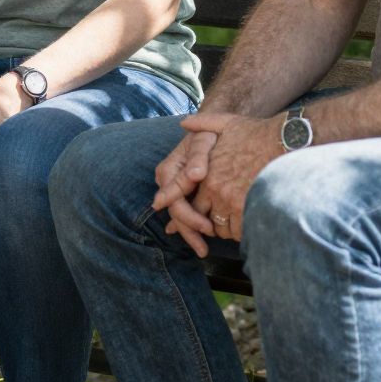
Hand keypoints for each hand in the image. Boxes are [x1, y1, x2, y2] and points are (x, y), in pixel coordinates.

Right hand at [152, 128, 218, 255]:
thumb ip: (198, 155)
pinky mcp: (184, 193)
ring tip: (204, 251)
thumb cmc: (210, 134)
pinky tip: (199, 241)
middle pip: (174, 212)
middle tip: (205, 247)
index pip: (174, 199)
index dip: (190, 216)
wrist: (213, 130)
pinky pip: (184, 213)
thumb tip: (195, 175)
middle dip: (189, 231)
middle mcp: (167, 181)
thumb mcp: (205, 139)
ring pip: (178, 216)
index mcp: (169, 169)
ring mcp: (174, 188)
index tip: (207, 228)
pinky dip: (191, 227)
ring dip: (190, 234)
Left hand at [184, 110, 285, 246]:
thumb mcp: (227, 122)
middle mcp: (215, 189)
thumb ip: (202, 123)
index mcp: (206, 173)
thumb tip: (185, 122)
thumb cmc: (258, 132)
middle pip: (205, 220)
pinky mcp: (249, 208)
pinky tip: (252, 221)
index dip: (201, 211)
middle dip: (213, 223)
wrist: (285, 140)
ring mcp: (231, 201)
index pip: (193, 204)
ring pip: (223, 229)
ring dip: (229, 228)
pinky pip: (241, 231)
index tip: (208, 213)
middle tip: (224, 220)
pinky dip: (245, 230)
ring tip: (240, 219)